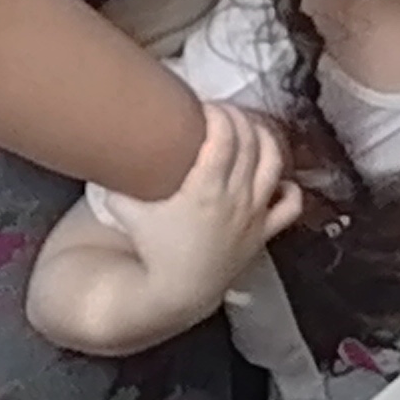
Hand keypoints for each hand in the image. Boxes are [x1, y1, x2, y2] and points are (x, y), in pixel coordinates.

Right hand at [74, 104, 300, 344]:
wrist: (178, 292)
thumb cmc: (153, 250)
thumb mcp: (127, 211)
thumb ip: (117, 183)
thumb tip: (107, 157)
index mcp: (206, 188)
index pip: (224, 136)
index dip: (219, 114)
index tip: (205, 106)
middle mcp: (237, 196)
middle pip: (250, 142)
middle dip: (238, 119)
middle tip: (222, 113)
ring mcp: (256, 214)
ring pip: (275, 164)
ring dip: (265, 139)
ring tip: (250, 130)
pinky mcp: (266, 232)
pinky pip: (292, 204)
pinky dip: (289, 185)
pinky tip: (276, 176)